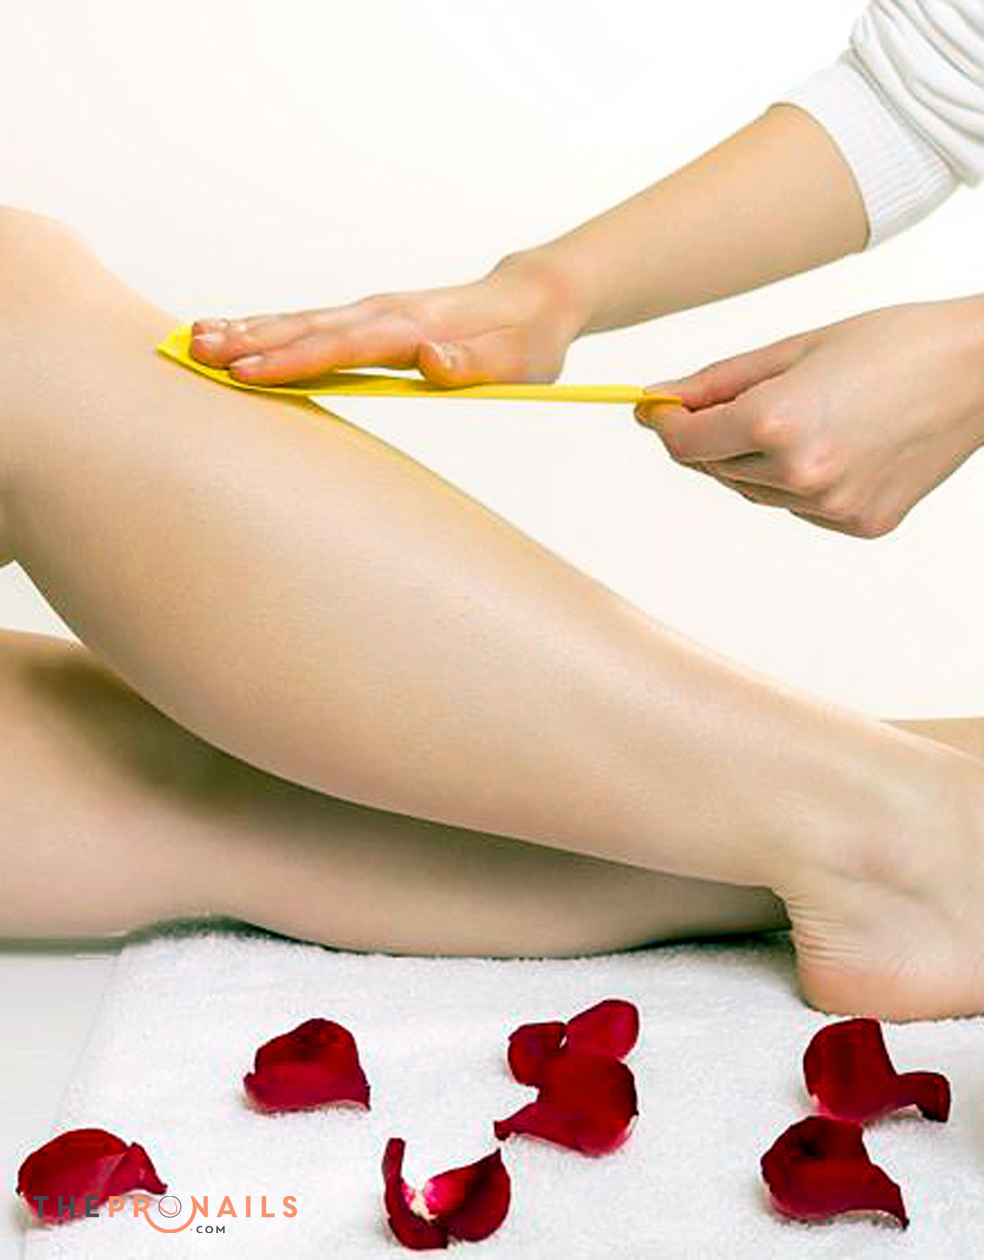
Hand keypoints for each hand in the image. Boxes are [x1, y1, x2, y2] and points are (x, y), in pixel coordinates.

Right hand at [188, 251, 585, 387]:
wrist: (534, 300)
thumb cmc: (525, 342)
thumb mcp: (514, 364)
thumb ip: (472, 367)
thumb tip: (431, 363)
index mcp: (415, 330)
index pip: (346, 346)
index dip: (297, 359)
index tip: (250, 369)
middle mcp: (385, 314)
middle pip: (309, 328)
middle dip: (253, 341)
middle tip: (199, 353)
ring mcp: (373, 313)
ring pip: (302, 321)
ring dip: (249, 330)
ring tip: (196, 340)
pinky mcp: (368, 319)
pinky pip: (310, 323)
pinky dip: (269, 326)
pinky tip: (233, 331)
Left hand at [634, 298, 983, 536]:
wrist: (981, 370)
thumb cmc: (894, 343)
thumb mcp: (795, 348)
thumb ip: (718, 381)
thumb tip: (658, 399)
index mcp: (777, 422)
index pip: (686, 443)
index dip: (666, 425)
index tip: (660, 409)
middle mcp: (800, 474)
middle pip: (714, 469)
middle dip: (711, 437)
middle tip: (734, 401)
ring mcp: (831, 506)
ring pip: (754, 491)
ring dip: (754, 460)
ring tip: (803, 415)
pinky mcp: (859, 524)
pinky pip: (799, 506)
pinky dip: (797, 479)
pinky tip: (835, 442)